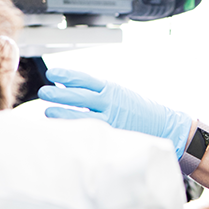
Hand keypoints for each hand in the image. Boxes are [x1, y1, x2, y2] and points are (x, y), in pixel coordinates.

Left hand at [37, 68, 192, 158]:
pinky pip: (91, 132)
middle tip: (44, 91)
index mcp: (112, 88)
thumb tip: (71, 88)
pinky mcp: (113, 135)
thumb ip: (98, 92)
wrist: (165, 125)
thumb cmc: (139, 109)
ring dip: (63, 113)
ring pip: (82, 115)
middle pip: (80, 96)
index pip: (86, 79)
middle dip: (60, 93)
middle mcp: (111, 103)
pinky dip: (76, 129)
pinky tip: (64, 129)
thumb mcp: (120, 93)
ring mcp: (112, 120)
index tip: (53, 74)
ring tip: (47, 111)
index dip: (68, 76)